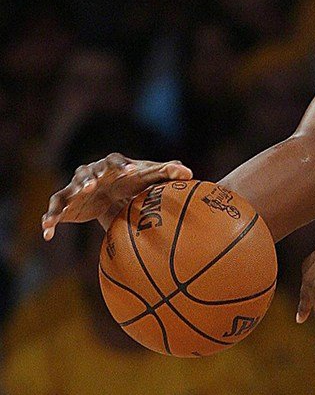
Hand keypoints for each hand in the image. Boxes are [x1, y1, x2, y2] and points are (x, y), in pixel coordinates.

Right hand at [42, 153, 192, 240]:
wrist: (116, 196)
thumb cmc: (135, 183)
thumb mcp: (150, 179)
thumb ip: (168, 173)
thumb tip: (188, 172)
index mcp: (112, 166)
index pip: (114, 161)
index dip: (119, 165)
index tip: (127, 171)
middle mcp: (91, 174)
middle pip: (86, 173)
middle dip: (86, 179)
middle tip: (90, 187)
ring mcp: (76, 189)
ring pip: (65, 192)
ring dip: (63, 200)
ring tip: (58, 212)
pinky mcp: (67, 204)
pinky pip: (55, 211)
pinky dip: (49, 220)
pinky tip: (46, 233)